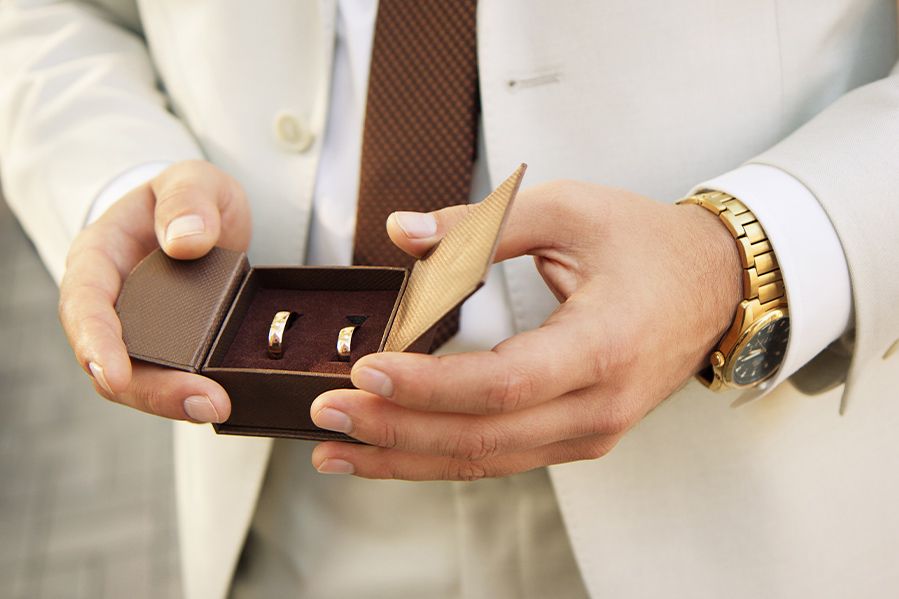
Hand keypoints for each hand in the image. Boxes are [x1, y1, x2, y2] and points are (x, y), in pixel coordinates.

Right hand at [59, 160, 250, 421]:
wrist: (207, 218)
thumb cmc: (190, 197)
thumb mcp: (195, 180)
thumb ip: (189, 199)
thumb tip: (184, 241)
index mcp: (99, 258)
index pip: (84, 304)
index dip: (95, 342)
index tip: (114, 374)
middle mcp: (112, 303)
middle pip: (112, 360)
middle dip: (151, 389)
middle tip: (205, 401)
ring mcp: (140, 332)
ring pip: (141, 380)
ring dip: (174, 401)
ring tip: (218, 405)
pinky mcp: (171, 350)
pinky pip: (172, 379)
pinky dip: (192, 393)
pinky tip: (225, 399)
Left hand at [310, 180, 741, 478]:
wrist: (714, 286)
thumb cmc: (648, 246)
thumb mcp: (569, 210)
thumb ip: (481, 224)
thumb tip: (404, 231)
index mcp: (603, 346)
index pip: (503, 384)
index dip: (430, 386)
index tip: (367, 373)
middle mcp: (598, 405)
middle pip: (484, 437)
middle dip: (397, 432)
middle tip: (326, 416)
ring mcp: (589, 432)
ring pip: (485, 461)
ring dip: (406, 458)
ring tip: (337, 450)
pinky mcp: (576, 437)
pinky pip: (499, 455)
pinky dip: (440, 455)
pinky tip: (392, 450)